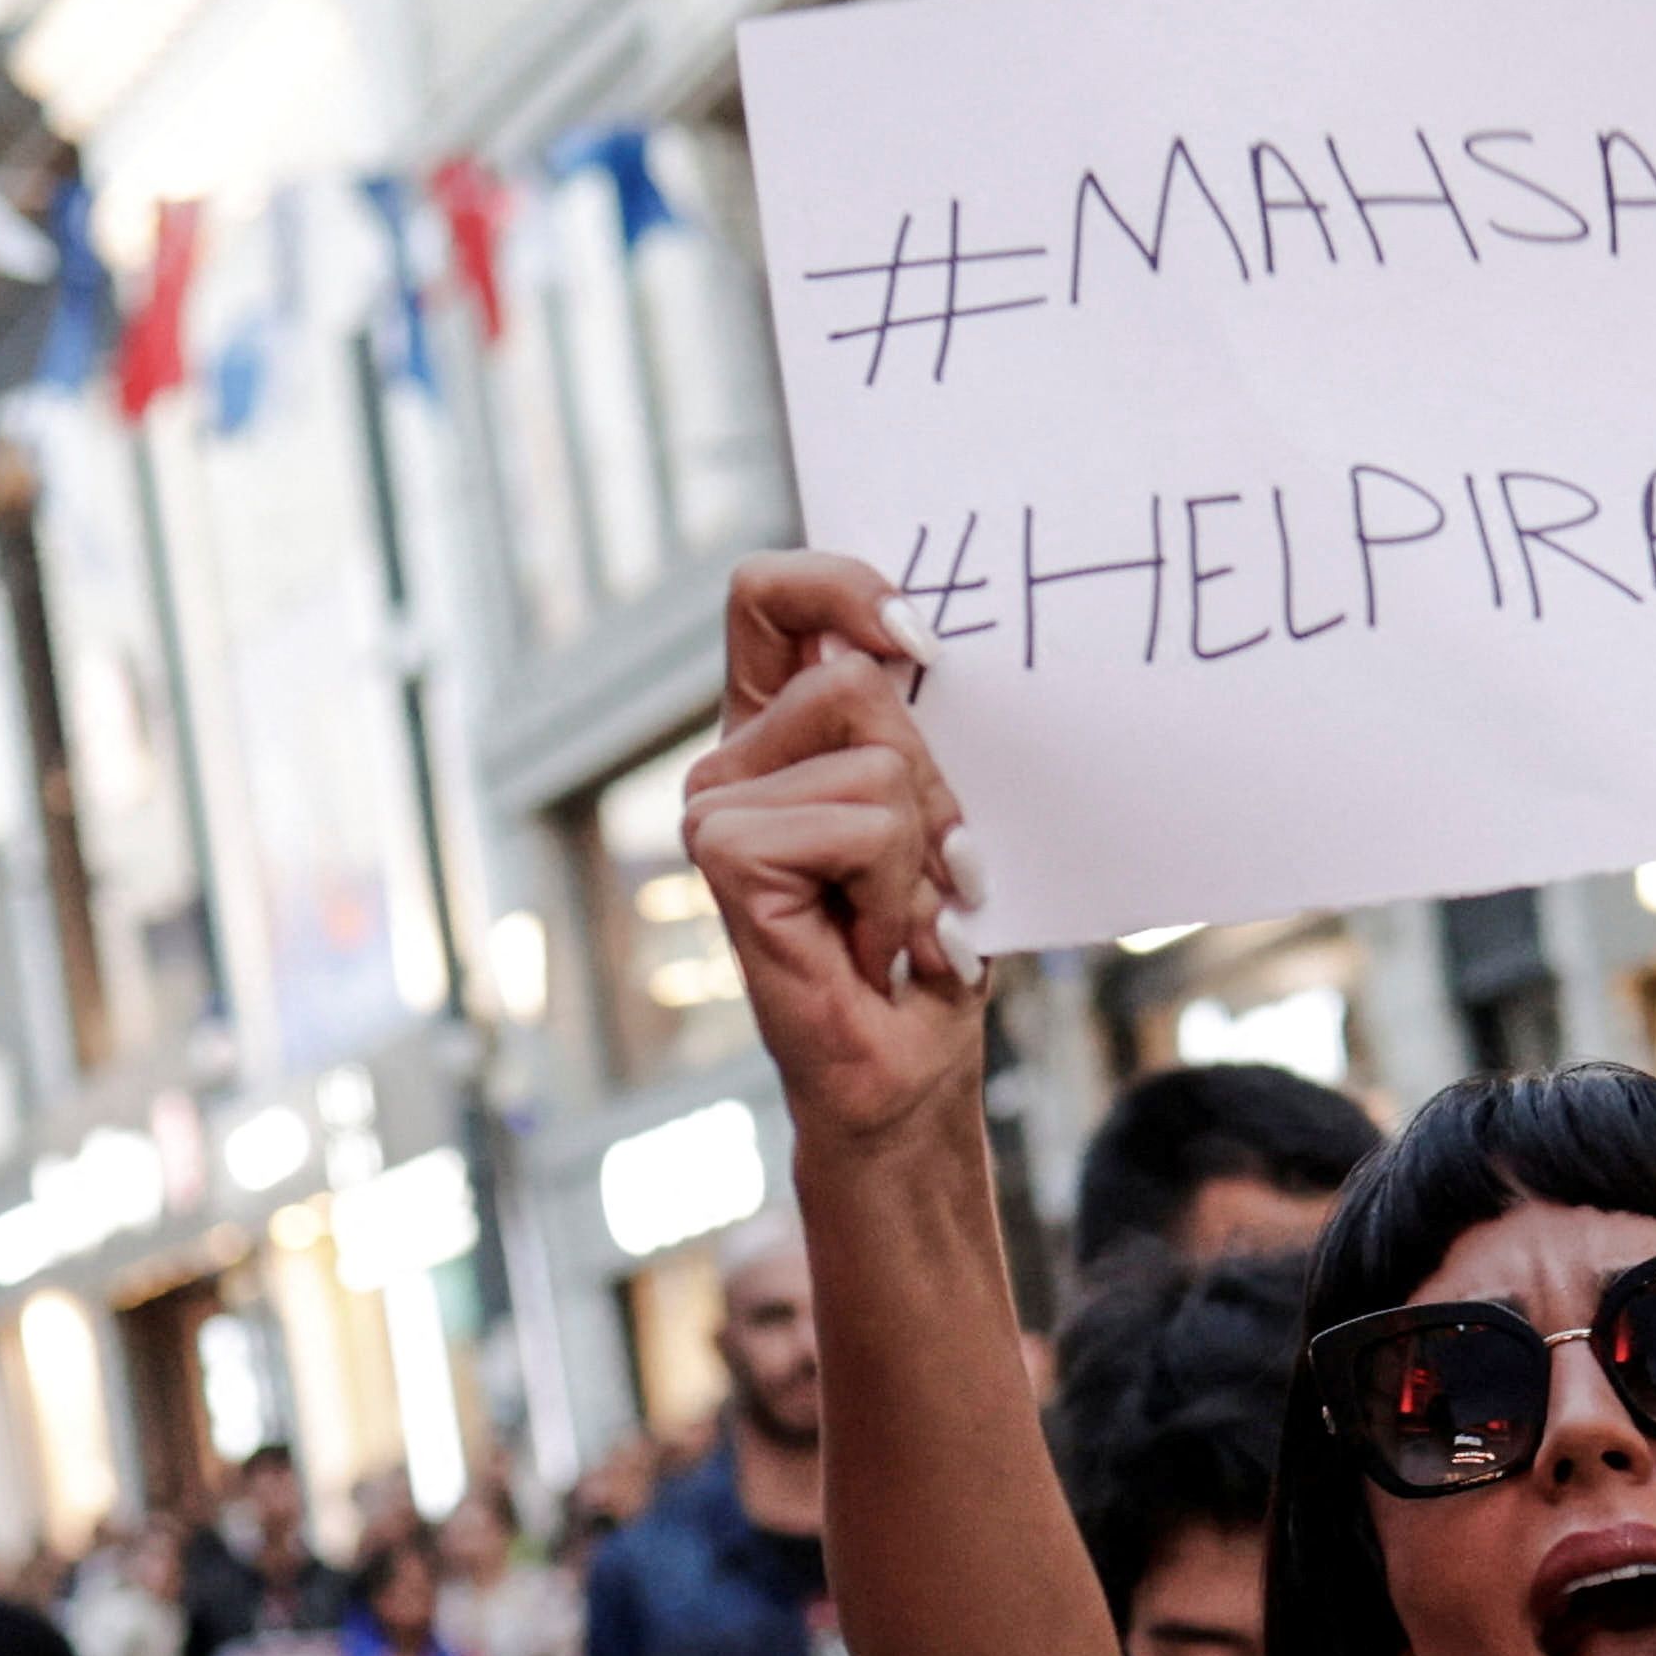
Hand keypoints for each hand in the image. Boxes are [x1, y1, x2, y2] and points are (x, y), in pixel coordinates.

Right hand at [688, 556, 984, 1151]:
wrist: (903, 1070)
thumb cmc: (930, 945)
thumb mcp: (941, 816)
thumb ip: (915, 730)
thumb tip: (916, 646)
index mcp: (777, 728)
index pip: (770, 595)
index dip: (841, 586)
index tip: (920, 639)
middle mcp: (734, 758)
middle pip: (857, 679)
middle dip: (932, 781)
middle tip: (935, 872)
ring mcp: (715, 805)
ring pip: (873, 762)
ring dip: (922, 853)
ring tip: (903, 919)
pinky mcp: (724, 853)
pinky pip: (861, 824)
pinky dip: (897, 892)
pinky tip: (876, 946)